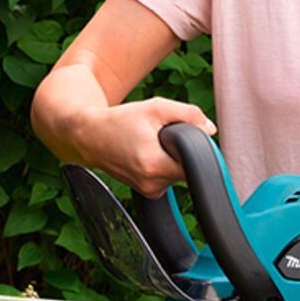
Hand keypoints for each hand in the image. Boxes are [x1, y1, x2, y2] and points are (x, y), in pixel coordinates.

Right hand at [72, 98, 216, 198]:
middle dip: (181, 151)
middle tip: (163, 136)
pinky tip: (147, 155)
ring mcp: (148, 191)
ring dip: (172, 159)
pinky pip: (167, 179)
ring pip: (177, 175)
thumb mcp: (155, 108)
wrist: (89, 137)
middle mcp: (151, 184)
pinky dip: (163, 166)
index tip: (190, 138)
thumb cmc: (120, 121)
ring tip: (151, 144)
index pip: (194, 165)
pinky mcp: (146, 192)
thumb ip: (188, 114)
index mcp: (154, 164)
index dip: (197, 150)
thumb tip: (210, 129)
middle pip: (186, 169)